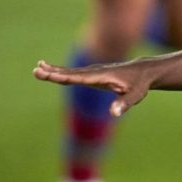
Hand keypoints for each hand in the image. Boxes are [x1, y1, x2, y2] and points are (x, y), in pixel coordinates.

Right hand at [33, 60, 149, 116]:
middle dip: (53, 72)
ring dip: (54, 70)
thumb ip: (124, 103)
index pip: (79, 78)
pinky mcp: (94, 74)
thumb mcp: (136, 94)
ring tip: (38, 67)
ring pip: (70, 71)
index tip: (49, 75)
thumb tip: (113, 113)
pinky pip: (74, 73)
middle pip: (71, 73)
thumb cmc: (140, 84)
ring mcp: (93, 72)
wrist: (145, 71)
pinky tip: (51, 70)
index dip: (64, 76)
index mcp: (102, 77)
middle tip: (36, 70)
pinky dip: (61, 71)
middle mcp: (95, 72)